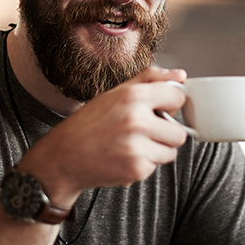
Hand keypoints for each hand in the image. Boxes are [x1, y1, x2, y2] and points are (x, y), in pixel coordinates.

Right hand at [20, 66, 187, 206]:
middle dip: (166, 132)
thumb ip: (149, 79)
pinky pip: (156, 166)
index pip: (178, 96)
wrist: (64, 156)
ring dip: (156, 150)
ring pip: (170, 151)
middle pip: (180, 131)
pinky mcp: (136, 169)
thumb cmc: (88, 124)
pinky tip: (124, 156)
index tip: (160, 108)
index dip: (170, 104)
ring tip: (132, 144)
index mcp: (133, 96)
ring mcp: (138, 147)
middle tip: (144, 131)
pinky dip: (143, 163)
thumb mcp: (114, 94)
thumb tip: (180, 75)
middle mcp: (137, 120)